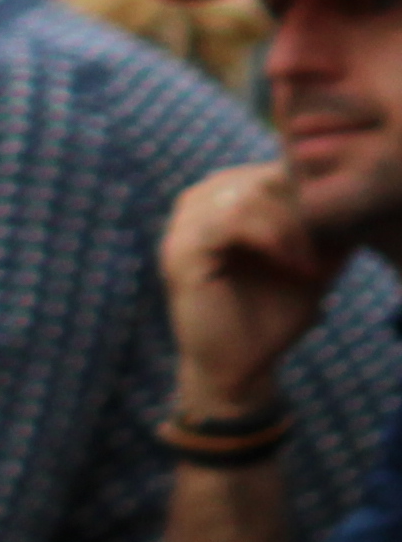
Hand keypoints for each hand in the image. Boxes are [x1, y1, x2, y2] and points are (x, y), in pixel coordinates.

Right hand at [167, 162, 334, 418]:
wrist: (238, 369)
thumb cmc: (271, 316)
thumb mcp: (309, 263)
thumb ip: (324, 229)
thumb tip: (359, 198)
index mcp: (218, 202)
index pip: (268, 172)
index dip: (309, 196)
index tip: (341, 232)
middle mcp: (194, 206)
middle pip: (259, 177)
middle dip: (303, 211)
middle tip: (329, 248)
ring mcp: (182, 226)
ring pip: (247, 194)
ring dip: (291, 227)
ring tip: (310, 263)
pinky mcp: (182, 250)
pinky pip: (233, 220)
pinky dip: (274, 240)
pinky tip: (295, 267)